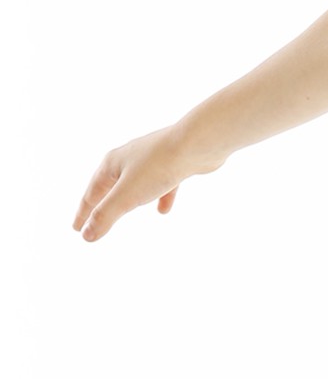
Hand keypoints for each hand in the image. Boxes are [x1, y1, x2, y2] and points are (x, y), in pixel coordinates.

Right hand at [73, 125, 220, 243]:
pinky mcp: (175, 163)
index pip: (92, 194)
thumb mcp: (128, 194)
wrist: (199, 142)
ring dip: (129, 200)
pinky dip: (160, 197)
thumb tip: (86, 236)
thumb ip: (106, 215)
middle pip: (110, 187)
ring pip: (136, 184)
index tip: (76, 230)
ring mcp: (153, 159)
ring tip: (125, 213)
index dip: (84, 214)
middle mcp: (129, 159)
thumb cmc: (161, 165)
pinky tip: (163, 211)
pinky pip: (163, 184)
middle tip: (92, 221)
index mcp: (112, 164)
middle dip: (102, 205)